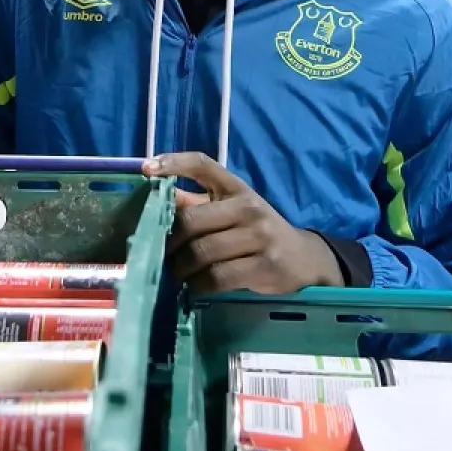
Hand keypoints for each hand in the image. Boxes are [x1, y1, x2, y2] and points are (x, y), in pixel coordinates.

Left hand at [145, 152, 343, 294]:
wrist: (304, 260)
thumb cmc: (256, 233)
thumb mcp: (231, 211)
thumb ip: (197, 204)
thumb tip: (156, 195)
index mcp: (236, 188)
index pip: (203, 165)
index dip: (174, 163)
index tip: (147, 169)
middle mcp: (248, 207)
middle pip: (191, 222)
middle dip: (168, 243)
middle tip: (160, 255)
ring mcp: (259, 236)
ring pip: (201, 253)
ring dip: (180, 269)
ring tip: (177, 275)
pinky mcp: (265, 266)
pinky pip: (216, 278)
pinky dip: (198, 285)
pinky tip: (195, 287)